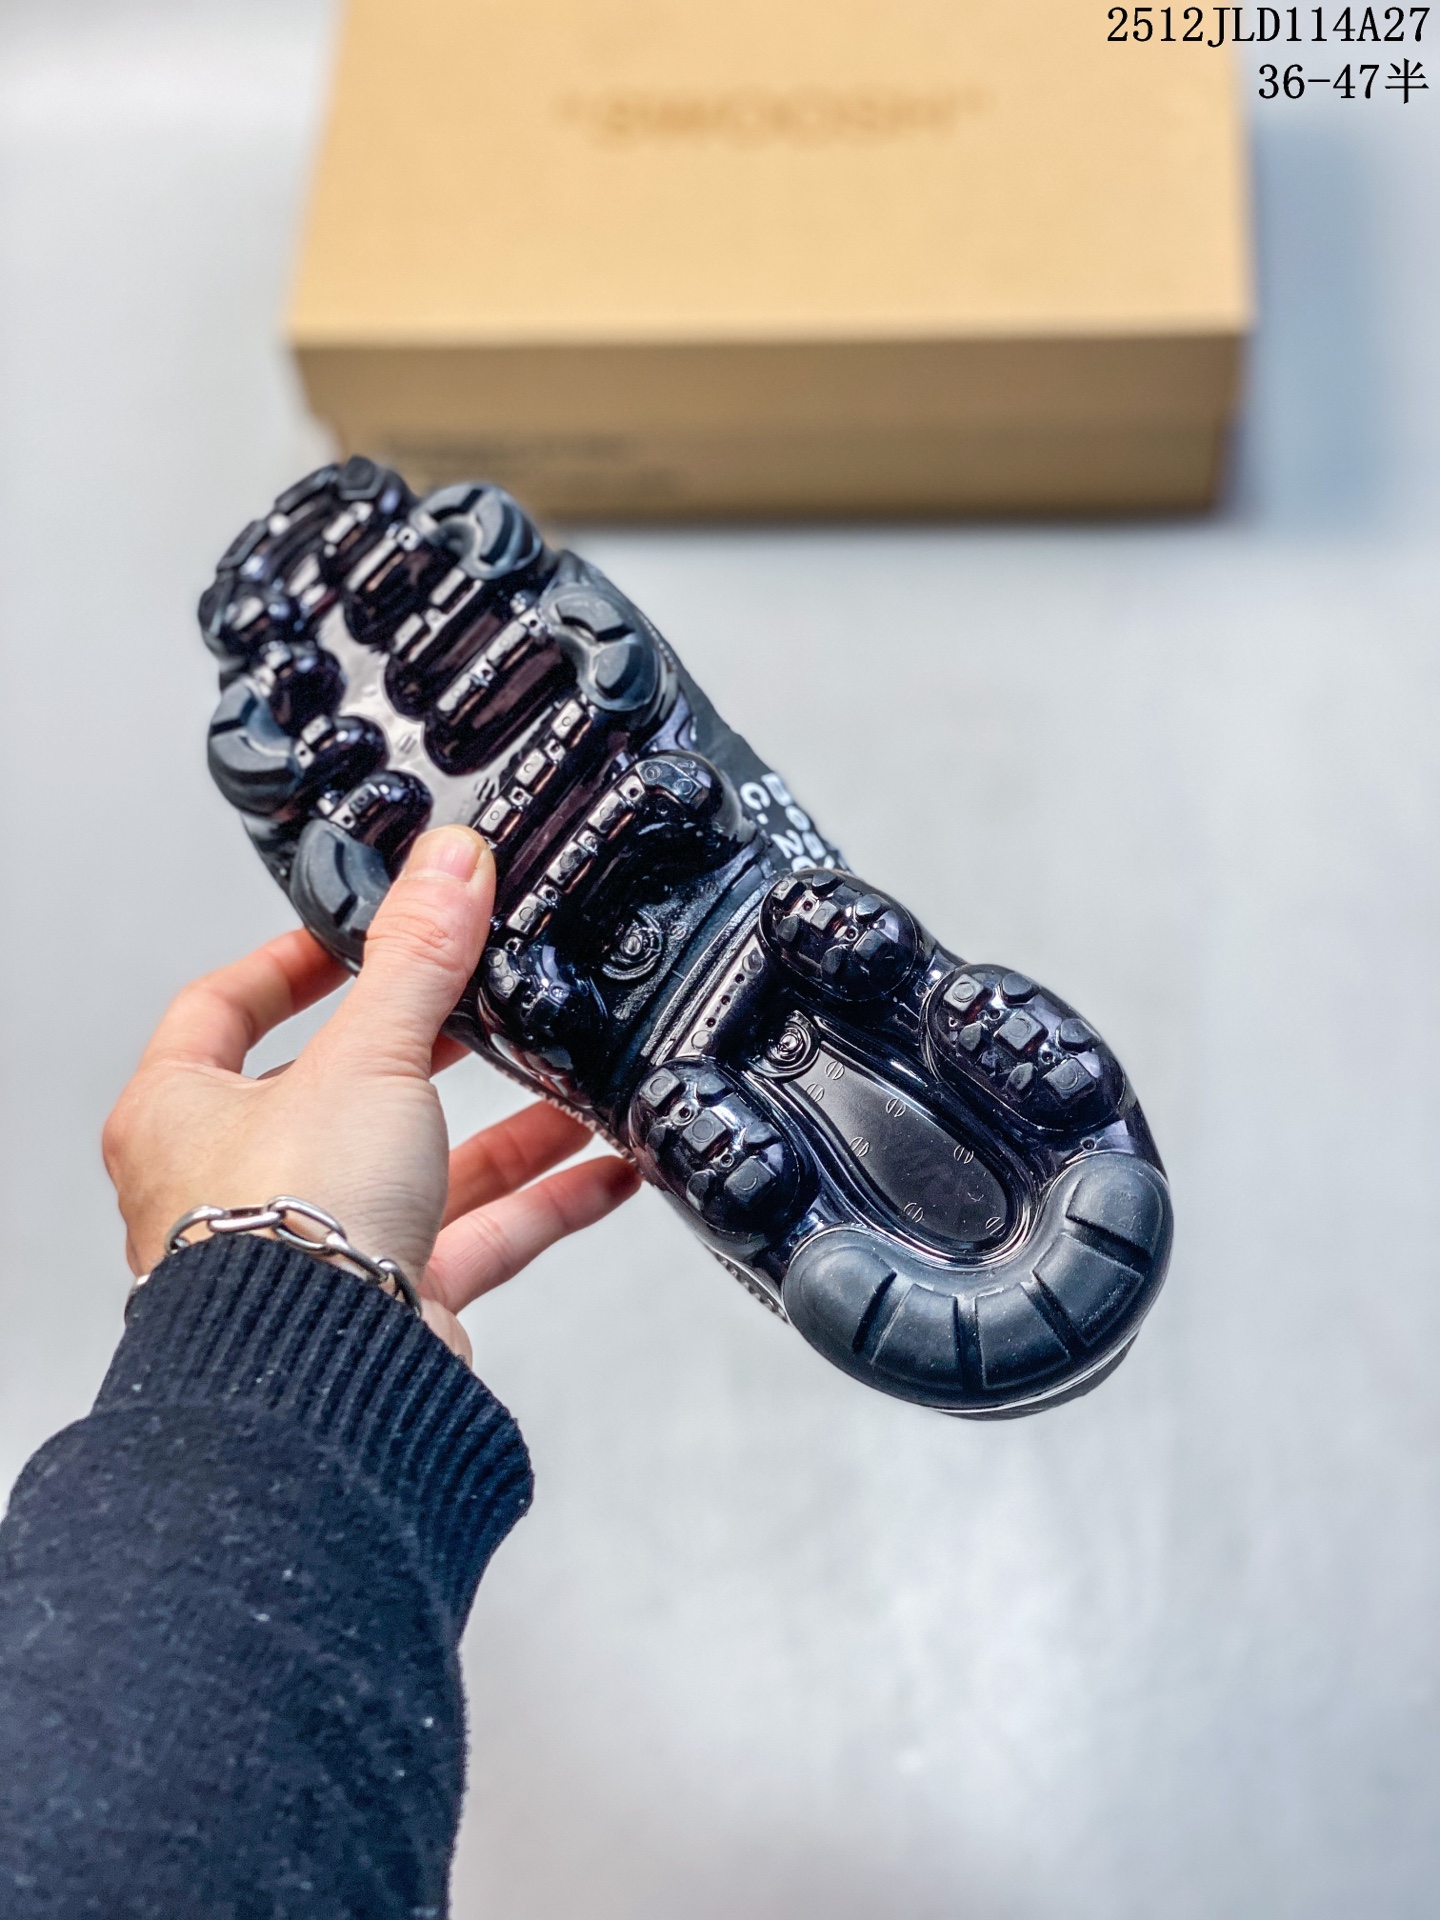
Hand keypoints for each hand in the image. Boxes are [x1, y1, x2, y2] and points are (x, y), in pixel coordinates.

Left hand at [102, 825, 638, 1361]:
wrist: (321, 1382)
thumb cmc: (282, 1235)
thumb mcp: (366, 1056)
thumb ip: (420, 958)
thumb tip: (450, 865)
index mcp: (183, 1114)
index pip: (224, 1009)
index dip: (290, 962)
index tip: (354, 934)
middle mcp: (238, 1184)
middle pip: (340, 1090)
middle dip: (426, 1051)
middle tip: (479, 1005)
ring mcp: (316, 1246)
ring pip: (421, 1168)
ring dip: (503, 1130)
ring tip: (571, 1085)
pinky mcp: (387, 1300)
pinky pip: (475, 1237)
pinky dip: (541, 1204)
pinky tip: (602, 1171)